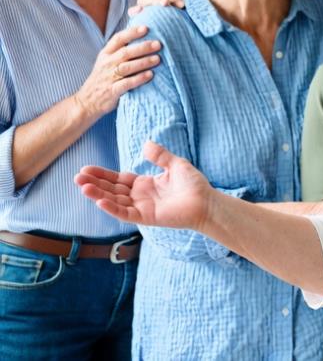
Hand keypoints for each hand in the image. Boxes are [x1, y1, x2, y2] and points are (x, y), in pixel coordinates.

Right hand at [73, 25, 161, 116]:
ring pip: (127, 67)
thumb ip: (120, 51)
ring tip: (157, 59)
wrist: (86, 102)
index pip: (118, 39)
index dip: (131, 33)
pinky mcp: (112, 91)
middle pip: (125, 52)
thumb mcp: (106, 62)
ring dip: (143, 62)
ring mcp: (108, 78)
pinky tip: (150, 75)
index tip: (145, 28)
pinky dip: (138, 79)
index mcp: (105, 54)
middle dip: (142, 47)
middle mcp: (106, 64)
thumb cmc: (102, 79)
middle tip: (158, 44)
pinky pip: (126, 84)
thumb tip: (144, 37)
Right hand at [75, 141, 212, 228]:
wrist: (206, 202)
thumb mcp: (176, 164)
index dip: (103, 175)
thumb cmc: (194, 185)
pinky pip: (125, 213)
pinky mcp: (146, 217)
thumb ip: (160, 156)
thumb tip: (145, 144)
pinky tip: (99, 200)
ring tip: (82, 186)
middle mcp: (140, 197)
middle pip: (112, 190)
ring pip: (114, 201)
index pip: (118, 179)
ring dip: (98, 194)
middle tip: (77, 177)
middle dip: (94, 183)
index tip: (86, 169)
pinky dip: (112, 208)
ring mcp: (141, 207)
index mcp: (145, 184)